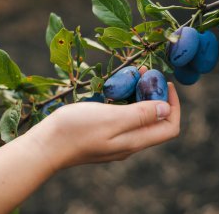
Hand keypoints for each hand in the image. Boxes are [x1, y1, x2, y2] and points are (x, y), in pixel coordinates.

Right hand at [28, 81, 179, 169]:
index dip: (173, 105)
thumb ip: (140, 115)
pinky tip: (111, 91)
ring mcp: (114, 142)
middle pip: (154, 121)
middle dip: (153, 95)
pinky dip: (122, 103)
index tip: (164, 83)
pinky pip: (120, 119)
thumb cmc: (76, 130)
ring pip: (136, 118)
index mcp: (134, 141)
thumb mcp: (111, 118)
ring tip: (128, 77)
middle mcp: (127, 144)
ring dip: (137, 97)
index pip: (169, 127)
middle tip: (142, 73)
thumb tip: (167, 109)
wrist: (46, 146)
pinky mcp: (101, 137)